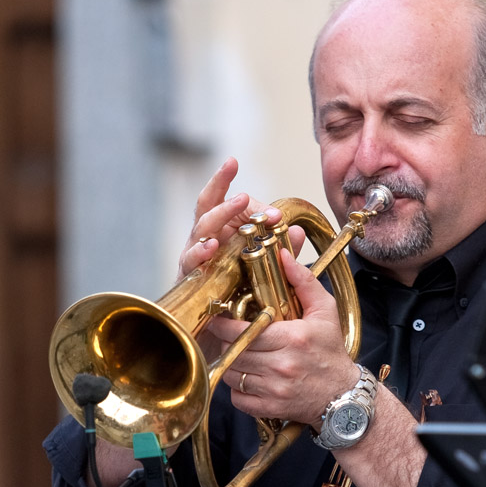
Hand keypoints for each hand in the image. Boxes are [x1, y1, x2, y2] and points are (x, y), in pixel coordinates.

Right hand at [177, 157, 305, 281]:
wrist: (220, 323)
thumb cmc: (238, 287)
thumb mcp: (265, 263)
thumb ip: (280, 247)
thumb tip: (297, 231)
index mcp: (219, 228)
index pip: (222, 198)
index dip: (229, 183)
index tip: (233, 163)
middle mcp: (203, 236)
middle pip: (206, 204)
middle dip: (218, 185)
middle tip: (237, 175)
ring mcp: (194, 254)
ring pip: (202, 227)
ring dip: (221, 214)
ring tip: (238, 203)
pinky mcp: (188, 275)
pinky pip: (191, 260)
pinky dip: (200, 252)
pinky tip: (212, 246)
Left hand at [211, 251, 359, 426]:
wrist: (343, 396)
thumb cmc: (331, 352)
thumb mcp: (325, 311)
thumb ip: (303, 281)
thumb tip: (284, 256)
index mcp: (292, 338)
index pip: (244, 331)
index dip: (224, 325)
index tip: (219, 320)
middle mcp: (282, 365)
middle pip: (234, 352)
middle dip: (226, 343)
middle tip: (228, 337)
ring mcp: (275, 389)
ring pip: (232, 375)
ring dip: (230, 365)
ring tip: (238, 356)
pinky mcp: (271, 408)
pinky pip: (238, 399)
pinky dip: (237, 390)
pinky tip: (247, 379)